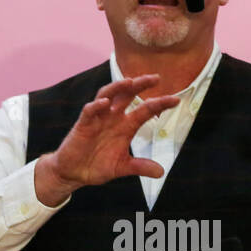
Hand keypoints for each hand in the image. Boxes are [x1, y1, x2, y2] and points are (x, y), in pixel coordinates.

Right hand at [34, 75, 179, 206]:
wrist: (74, 173)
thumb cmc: (97, 165)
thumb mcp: (122, 167)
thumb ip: (140, 167)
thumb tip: (161, 172)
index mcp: (125, 126)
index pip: (145, 110)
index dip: (160, 104)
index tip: (176, 100)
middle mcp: (113, 118)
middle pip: (128, 94)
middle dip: (140, 84)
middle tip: (155, 78)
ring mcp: (98, 119)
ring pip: (108, 95)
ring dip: (118, 87)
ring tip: (130, 82)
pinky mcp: (83, 125)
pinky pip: (89, 111)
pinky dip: (96, 106)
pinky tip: (105, 103)